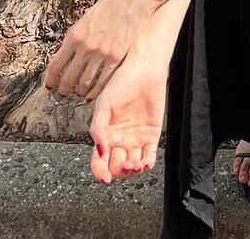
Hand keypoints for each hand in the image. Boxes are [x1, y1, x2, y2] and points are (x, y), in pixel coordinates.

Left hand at [44, 0, 157, 99]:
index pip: (56, 64)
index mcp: (74, 35)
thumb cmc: (112, 4)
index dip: (51, 78)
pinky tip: (93, 94)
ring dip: (79, 90)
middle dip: (64, 88)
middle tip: (63, 93)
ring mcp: (101, 53)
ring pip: (85, 81)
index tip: (50, 85)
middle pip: (68, 76)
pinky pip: (103, 80)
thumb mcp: (86, 17)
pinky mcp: (116, 58)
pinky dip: (96, 90)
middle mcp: (85, 46)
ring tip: (78, 94)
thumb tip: (65, 50)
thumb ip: (75, 35)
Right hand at [89, 54, 167, 183]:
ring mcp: (135, 139)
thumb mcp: (103, 104)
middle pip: (116, 167)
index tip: (105, 178)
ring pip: (132, 165)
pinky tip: (144, 162)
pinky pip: (149, 157)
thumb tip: (100, 151)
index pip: (99, 161)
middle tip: (123, 165)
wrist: (144, 71)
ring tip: (134, 163)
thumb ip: (98, 128)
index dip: (100, 172)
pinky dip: (147, 164)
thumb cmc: (120, 83)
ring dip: (132, 171)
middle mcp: (119, 140)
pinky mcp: (151, 136)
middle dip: (119, 171)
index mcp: (105, 134)